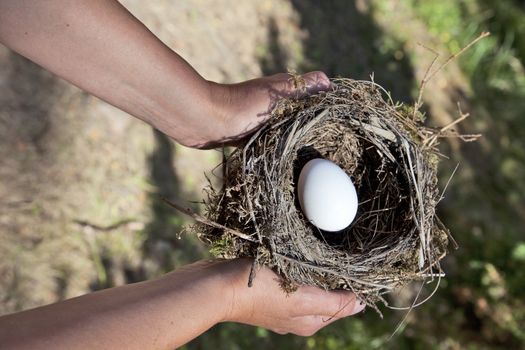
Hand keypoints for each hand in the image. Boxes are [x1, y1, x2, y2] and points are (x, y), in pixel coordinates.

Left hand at [196, 71, 330, 148]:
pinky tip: (290, 163)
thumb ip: (301, 87)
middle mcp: (276, 106)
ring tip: (314, 160)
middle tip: (332, 149)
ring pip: (289, 132)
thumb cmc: (243, 107)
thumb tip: (329, 81)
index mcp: (285, 92)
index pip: (314, 98)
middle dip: (316, 130)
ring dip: (298, 142)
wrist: (205, 121)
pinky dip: (281, 151)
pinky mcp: (252, 137)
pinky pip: (273, 145)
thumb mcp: (277, 94)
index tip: (343, 125)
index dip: (328, 108)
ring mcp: (264, 122)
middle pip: (303, 118)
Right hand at [219, 259, 364, 335]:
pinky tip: (297, 252)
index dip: (354, 284)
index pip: (343, 303)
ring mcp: (282, 301)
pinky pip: (293, 274)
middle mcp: (298, 314)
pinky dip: (299, 264)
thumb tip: (363, 305)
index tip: (359, 263)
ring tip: (321, 249)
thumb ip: (333, 303)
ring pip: (310, 281)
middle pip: (327, 292)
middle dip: (336, 274)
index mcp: (310, 321)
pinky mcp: (268, 286)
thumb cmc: (259, 292)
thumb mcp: (301, 299)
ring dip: (317, 267)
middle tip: (342, 250)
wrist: (217, 287)